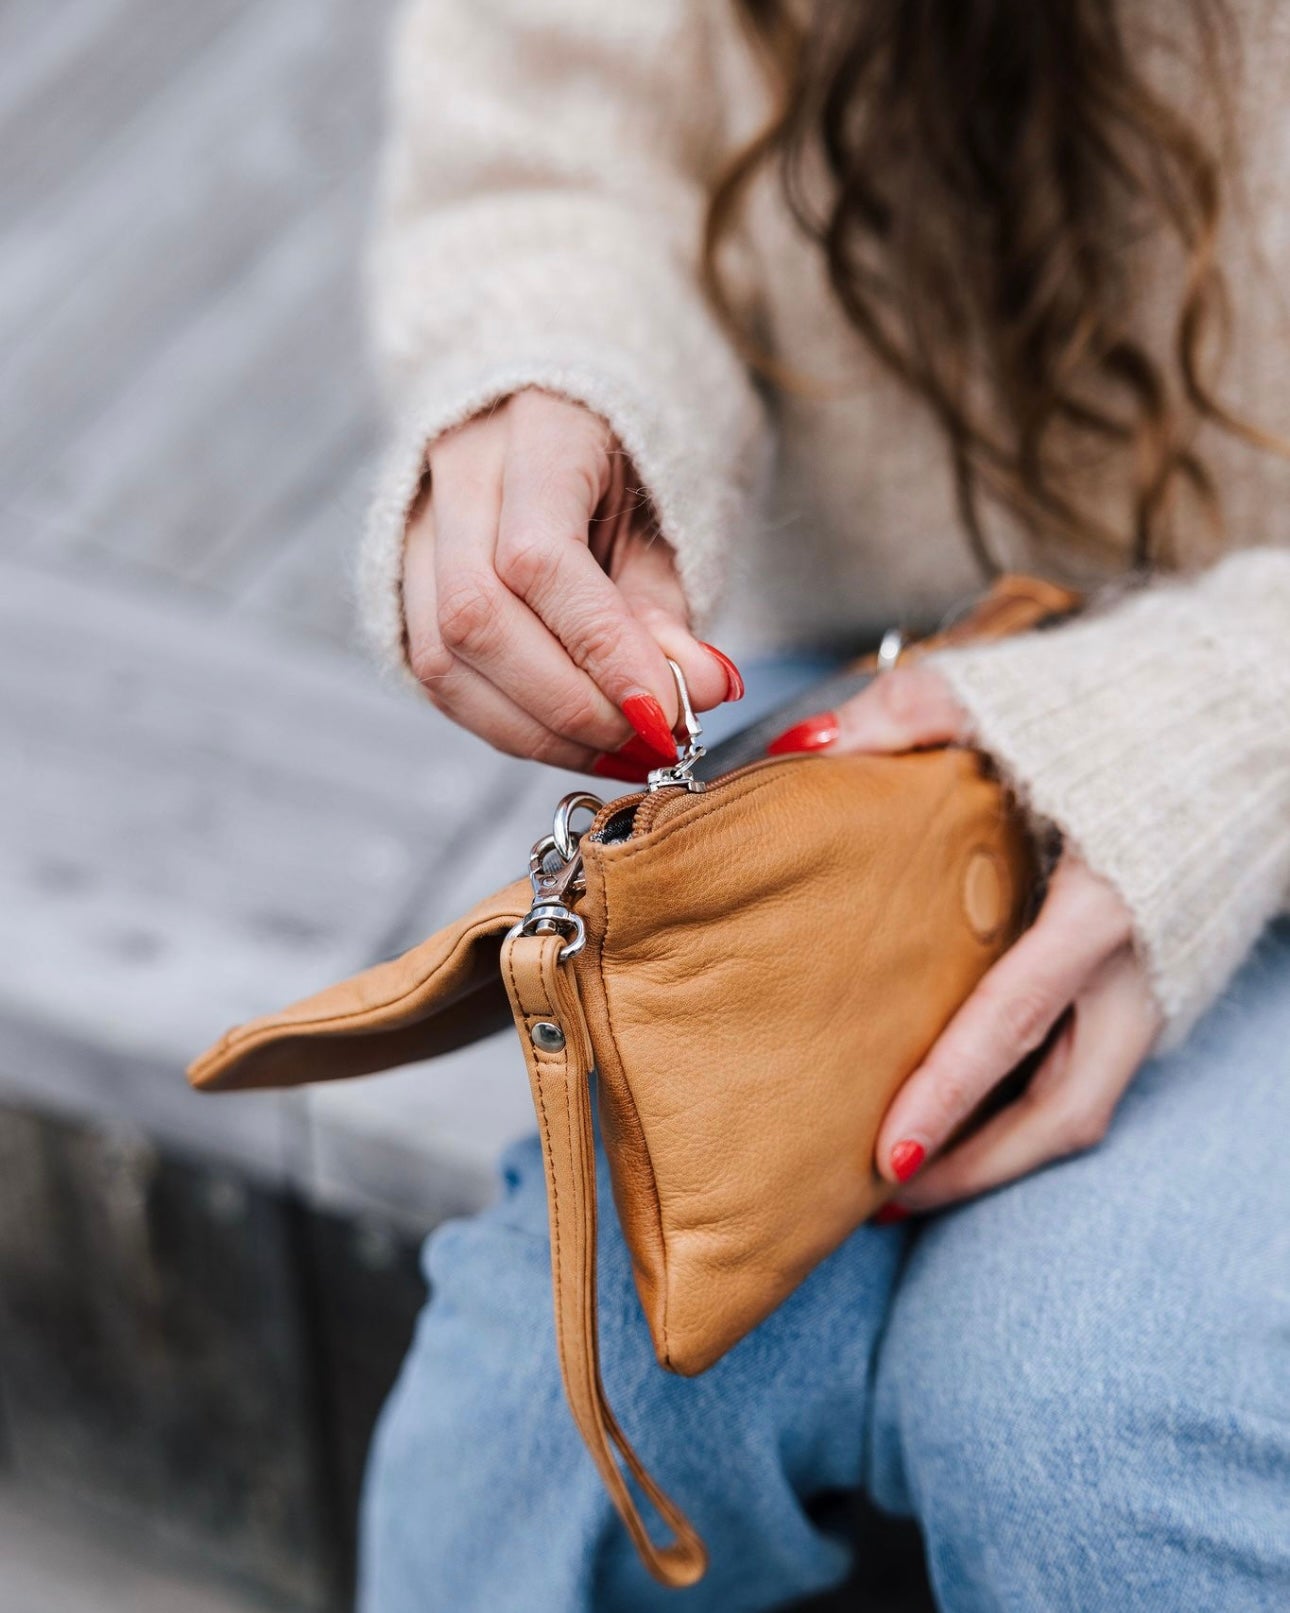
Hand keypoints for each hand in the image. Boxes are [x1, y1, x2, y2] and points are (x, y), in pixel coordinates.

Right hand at [403, 389, 741, 778]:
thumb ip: (669, 607)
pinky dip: (512, 726)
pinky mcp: (400, 585)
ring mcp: (411, 529)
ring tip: (620, 751)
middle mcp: (454, 474)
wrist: (555, 410)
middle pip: (475, 616)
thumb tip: (700, 692)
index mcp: (534, 429)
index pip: (538, 556)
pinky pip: (439, 679)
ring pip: (442, 660)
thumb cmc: (621, 462)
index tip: (662, 712)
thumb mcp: (664, 517)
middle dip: (570, 705)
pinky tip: (575, 741)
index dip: (600, 648)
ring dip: (538, 731)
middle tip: (649, 740)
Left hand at [766, 663, 1162, 1212]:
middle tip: (881, 1197)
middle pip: (1063, 1109)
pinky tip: (965, 1105)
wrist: (1249, 709)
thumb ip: (901, 715)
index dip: (948, 1097)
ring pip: (1083, 1104)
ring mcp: (1159, 984)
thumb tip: (801, 755)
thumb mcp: (1007, 693)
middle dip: (975, 1167)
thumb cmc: (1126, 705)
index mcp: (1104, 902)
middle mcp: (1141, 966)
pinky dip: (1028, 1104)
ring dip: (1000, 1150)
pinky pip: (1094, 1070)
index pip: (1014, 1020)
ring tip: (910, 1170)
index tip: (885, 1160)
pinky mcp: (1161, 985)